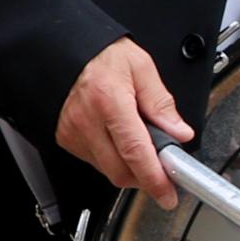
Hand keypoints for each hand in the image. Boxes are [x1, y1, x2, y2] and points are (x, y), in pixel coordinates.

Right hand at [55, 39, 191, 203]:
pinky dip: (111, 158)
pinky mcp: (64, 138)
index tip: (168, 193)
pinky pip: (93, 161)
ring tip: (137, 143)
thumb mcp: (140, 66)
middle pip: (120, 172)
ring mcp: (72, 132)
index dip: (154, 179)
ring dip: (128, 167)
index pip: (136, 152)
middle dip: (144, 178)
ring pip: (107, 170)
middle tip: (161, 169)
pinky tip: (116, 138)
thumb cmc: (98, 52)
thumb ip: (161, 102)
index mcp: (109, 100)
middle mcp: (87, 121)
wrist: (59, 47)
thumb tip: (179, 133)